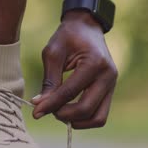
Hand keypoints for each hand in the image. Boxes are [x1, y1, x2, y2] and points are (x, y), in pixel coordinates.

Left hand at [32, 11, 117, 128]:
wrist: (87, 26)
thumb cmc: (67, 37)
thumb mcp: (53, 54)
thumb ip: (48, 81)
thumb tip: (39, 105)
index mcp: (95, 63)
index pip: (70, 93)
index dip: (51, 105)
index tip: (35, 112)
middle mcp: (108, 76)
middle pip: (86, 109)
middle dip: (64, 115)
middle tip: (47, 110)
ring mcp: (112, 85)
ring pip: (98, 118)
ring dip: (76, 121)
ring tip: (59, 111)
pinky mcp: (110, 91)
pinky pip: (100, 114)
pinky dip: (83, 118)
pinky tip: (68, 110)